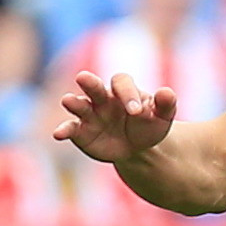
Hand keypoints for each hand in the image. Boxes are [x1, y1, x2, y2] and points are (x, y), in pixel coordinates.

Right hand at [53, 72, 177, 165]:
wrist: (139, 148)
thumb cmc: (149, 126)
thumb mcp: (162, 117)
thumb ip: (166, 104)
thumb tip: (166, 92)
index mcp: (123, 90)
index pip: (122, 83)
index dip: (128, 94)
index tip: (137, 112)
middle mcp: (102, 98)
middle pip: (94, 86)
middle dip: (89, 82)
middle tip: (83, 77)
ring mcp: (89, 114)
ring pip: (78, 104)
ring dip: (73, 102)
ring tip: (68, 100)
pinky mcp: (80, 131)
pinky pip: (70, 128)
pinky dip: (63, 130)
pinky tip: (58, 134)